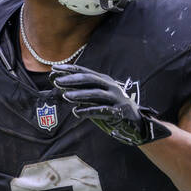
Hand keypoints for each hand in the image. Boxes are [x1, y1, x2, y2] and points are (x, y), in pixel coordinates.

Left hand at [52, 63, 171, 145]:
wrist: (136, 121)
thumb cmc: (113, 107)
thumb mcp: (99, 97)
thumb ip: (84, 93)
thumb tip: (63, 89)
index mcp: (104, 80)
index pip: (85, 71)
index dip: (70, 69)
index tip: (54, 69)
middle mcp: (110, 86)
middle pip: (90, 79)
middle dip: (73, 80)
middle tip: (57, 82)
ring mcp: (116, 98)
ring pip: (96, 93)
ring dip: (80, 94)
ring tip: (65, 96)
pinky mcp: (119, 111)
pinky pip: (102, 110)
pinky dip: (89, 111)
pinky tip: (77, 112)